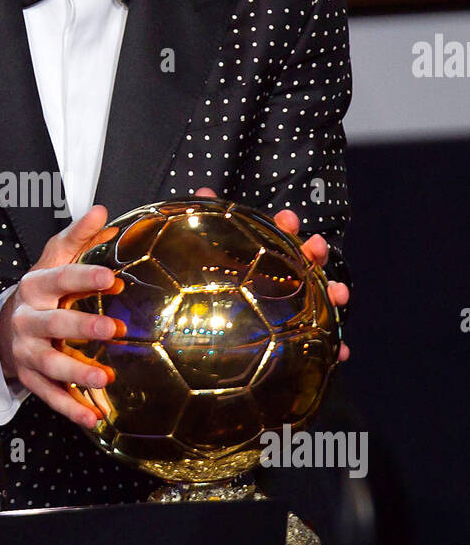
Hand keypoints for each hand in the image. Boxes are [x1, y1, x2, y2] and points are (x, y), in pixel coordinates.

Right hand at [0, 205, 124, 428]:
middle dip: (81, 326)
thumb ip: (78, 236)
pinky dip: (70, 408)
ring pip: (49, 363)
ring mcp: (26, 350)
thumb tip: (100, 211)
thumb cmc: (40, 290)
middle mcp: (28, 319)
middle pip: (52, 322)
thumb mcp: (54, 258)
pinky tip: (93, 417)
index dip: (83, 277)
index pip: (59, 278)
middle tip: (112, 328)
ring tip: (104, 378)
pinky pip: (49, 394)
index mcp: (36, 286)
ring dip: (76, 372)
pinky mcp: (30, 377)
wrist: (3, 325)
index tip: (109, 276)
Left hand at [194, 187, 349, 360]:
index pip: (279, 237)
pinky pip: (321, 344)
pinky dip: (335, 348)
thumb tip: (203, 191)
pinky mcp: (297, 339)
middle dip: (316, 253)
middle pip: (306, 264)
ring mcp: (293, 309)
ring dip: (335, 294)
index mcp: (264, 260)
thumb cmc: (211, 285)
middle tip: (316, 247)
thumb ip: (206, 220)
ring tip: (340, 294)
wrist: (204, 334)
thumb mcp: (205, 253)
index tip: (288, 219)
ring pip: (322, 299)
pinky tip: (342, 353)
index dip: (285, 226)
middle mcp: (283, 281)